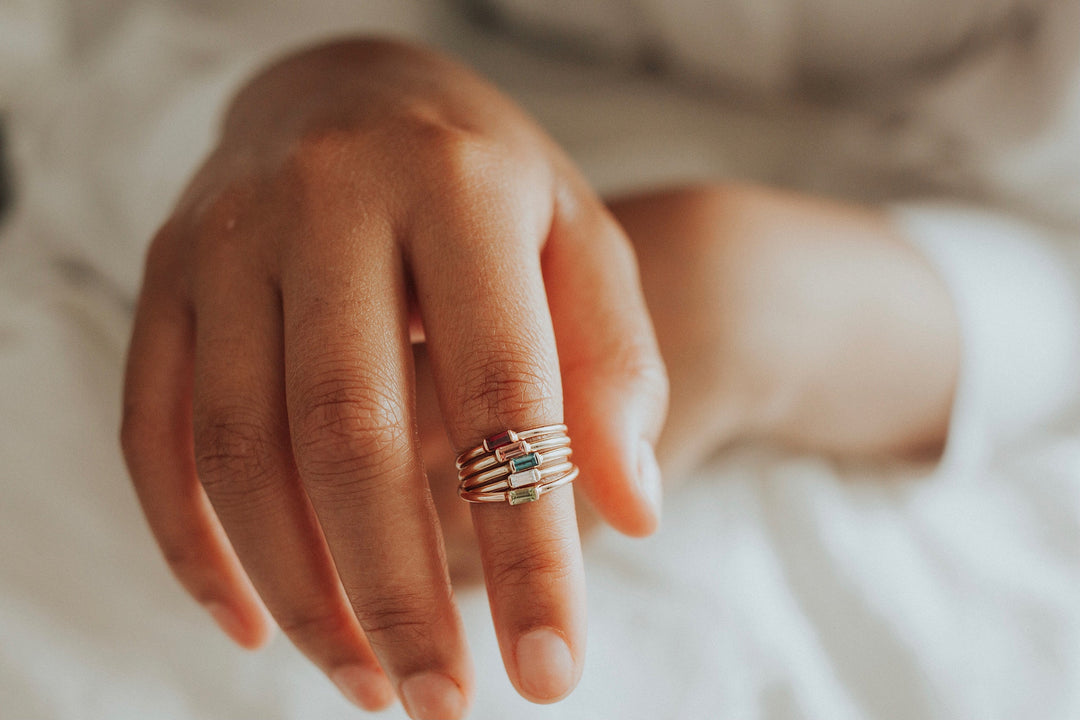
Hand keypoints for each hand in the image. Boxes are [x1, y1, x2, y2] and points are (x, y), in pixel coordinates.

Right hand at [120, 39, 666, 717]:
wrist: (355, 89)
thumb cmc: (491, 184)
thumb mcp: (582, 245)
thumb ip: (614, 369)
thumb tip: (633, 515)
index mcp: (458, 187)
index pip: (499, 393)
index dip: (526, 545)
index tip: (552, 668)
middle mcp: (326, 202)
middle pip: (348, 433)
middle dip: (396, 591)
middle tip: (441, 705)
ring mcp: (224, 238)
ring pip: (239, 447)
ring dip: (300, 589)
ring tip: (367, 681)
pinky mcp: (162, 278)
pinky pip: (152, 430)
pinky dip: (191, 545)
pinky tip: (253, 623)